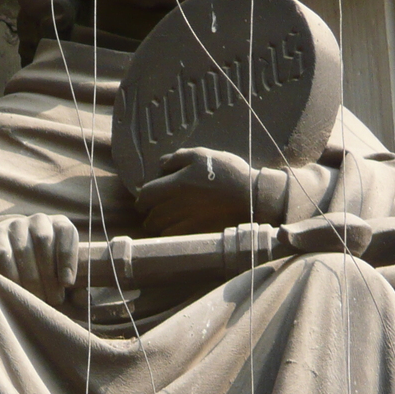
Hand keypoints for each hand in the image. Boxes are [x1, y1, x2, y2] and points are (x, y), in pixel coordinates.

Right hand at [0, 214, 79, 305]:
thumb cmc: (46, 267)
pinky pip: (3, 254)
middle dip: (49, 275)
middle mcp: (39, 220)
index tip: (67, 284)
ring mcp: (16, 225)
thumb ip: (76, 288)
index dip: (67, 257)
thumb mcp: (63, 272)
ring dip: (30, 278)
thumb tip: (84, 299)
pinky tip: (16, 288)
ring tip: (36, 298)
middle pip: (44, 241)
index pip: (66, 232)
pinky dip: (10, 273)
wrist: (12, 250)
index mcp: (60, 224)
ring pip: (23, 249)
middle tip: (52, 299)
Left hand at [135, 148, 256, 235]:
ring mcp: (188, 221)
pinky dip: (171, 235)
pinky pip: (175, 238)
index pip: (146, 195)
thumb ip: (178, 158)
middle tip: (152, 211)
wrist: (252, 197)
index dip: (141, 198)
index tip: (144, 200)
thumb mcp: (203, 155)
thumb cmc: (228, 173)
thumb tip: (160, 164)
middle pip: (151, 216)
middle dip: (148, 214)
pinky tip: (176, 229)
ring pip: (161, 230)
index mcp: (177, 184)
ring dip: (158, 226)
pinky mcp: (197, 232)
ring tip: (163, 221)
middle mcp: (178, 205)